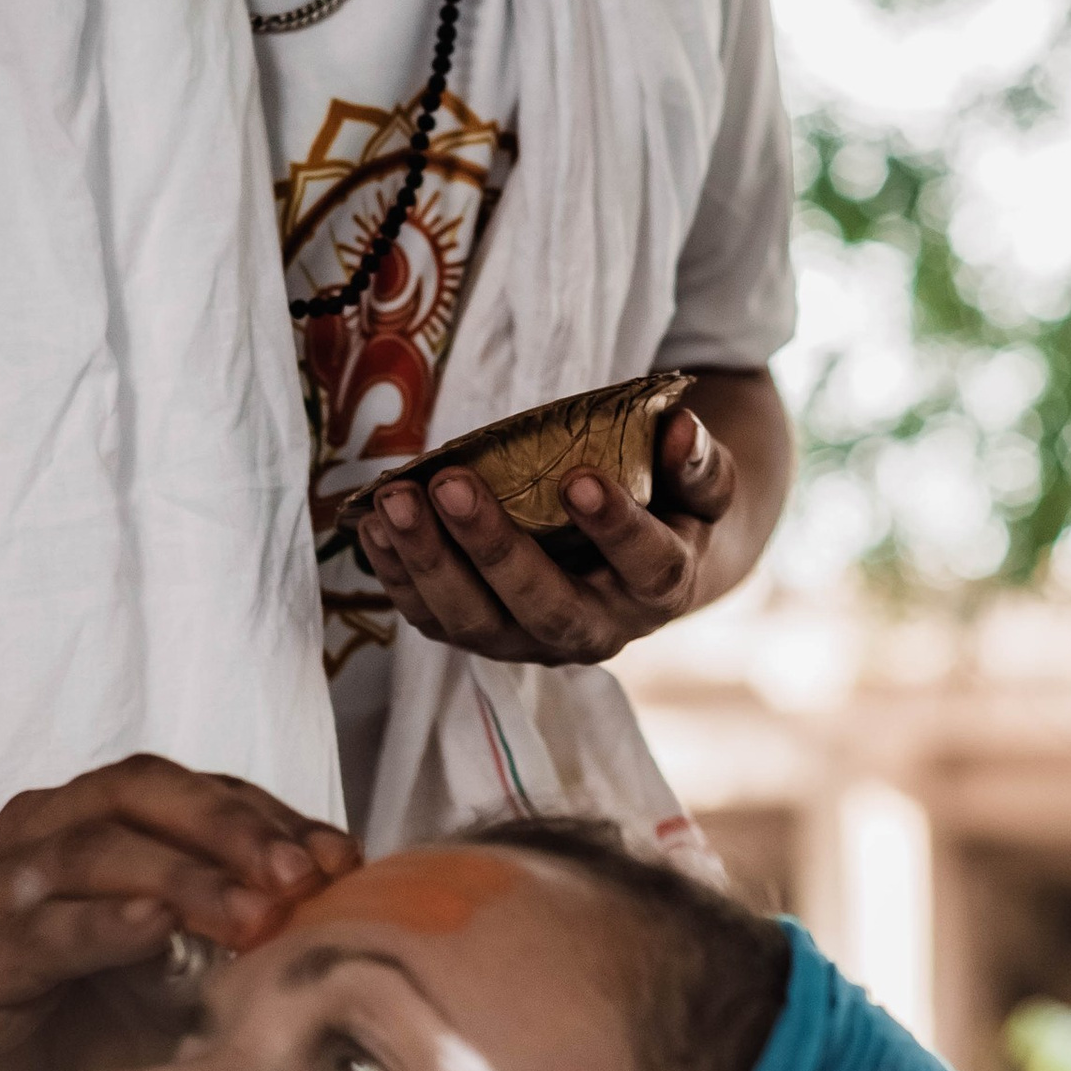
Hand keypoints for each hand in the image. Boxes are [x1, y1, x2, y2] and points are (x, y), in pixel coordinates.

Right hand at [0, 756, 353, 1070]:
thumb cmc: (59, 1019)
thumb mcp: (158, 977)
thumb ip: (224, 943)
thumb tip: (336, 935)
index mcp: (87, 820)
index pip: (185, 789)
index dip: (264, 813)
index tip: (338, 858)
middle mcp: (38, 835)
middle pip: (138, 793)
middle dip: (231, 827)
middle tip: (299, 877)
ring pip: (93, 851)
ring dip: (183, 876)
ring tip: (253, 915)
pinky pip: (40, 931)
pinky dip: (103, 926)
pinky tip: (156, 932)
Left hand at [355, 403, 737, 667]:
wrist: (638, 568)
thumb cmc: (669, 510)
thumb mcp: (698, 485)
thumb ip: (697, 463)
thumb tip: (681, 428)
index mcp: (659, 589)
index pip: (646, 566)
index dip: (615, 528)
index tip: (579, 479)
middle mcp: (597, 631)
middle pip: (545, 607)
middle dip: (492, 547)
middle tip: (450, 484)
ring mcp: (533, 642)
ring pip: (476, 623)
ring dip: (429, 562)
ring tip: (393, 499)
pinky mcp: (484, 635)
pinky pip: (434, 620)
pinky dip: (398, 576)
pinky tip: (371, 524)